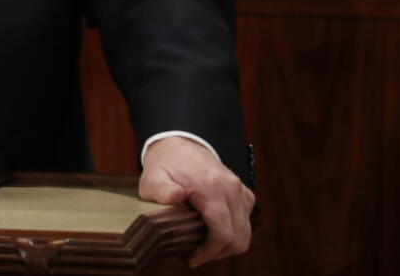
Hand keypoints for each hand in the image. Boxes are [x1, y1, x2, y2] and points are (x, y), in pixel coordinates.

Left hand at [139, 136, 254, 266]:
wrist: (178, 142)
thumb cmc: (164, 163)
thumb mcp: (153, 176)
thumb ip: (161, 188)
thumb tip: (175, 197)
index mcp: (210, 187)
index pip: (222, 233)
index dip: (209, 252)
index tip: (192, 258)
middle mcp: (230, 188)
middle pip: (239, 237)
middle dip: (218, 253)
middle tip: (196, 255)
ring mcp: (239, 189)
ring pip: (245, 232)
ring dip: (227, 244)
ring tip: (203, 245)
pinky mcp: (242, 191)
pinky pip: (245, 220)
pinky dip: (234, 231)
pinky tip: (213, 231)